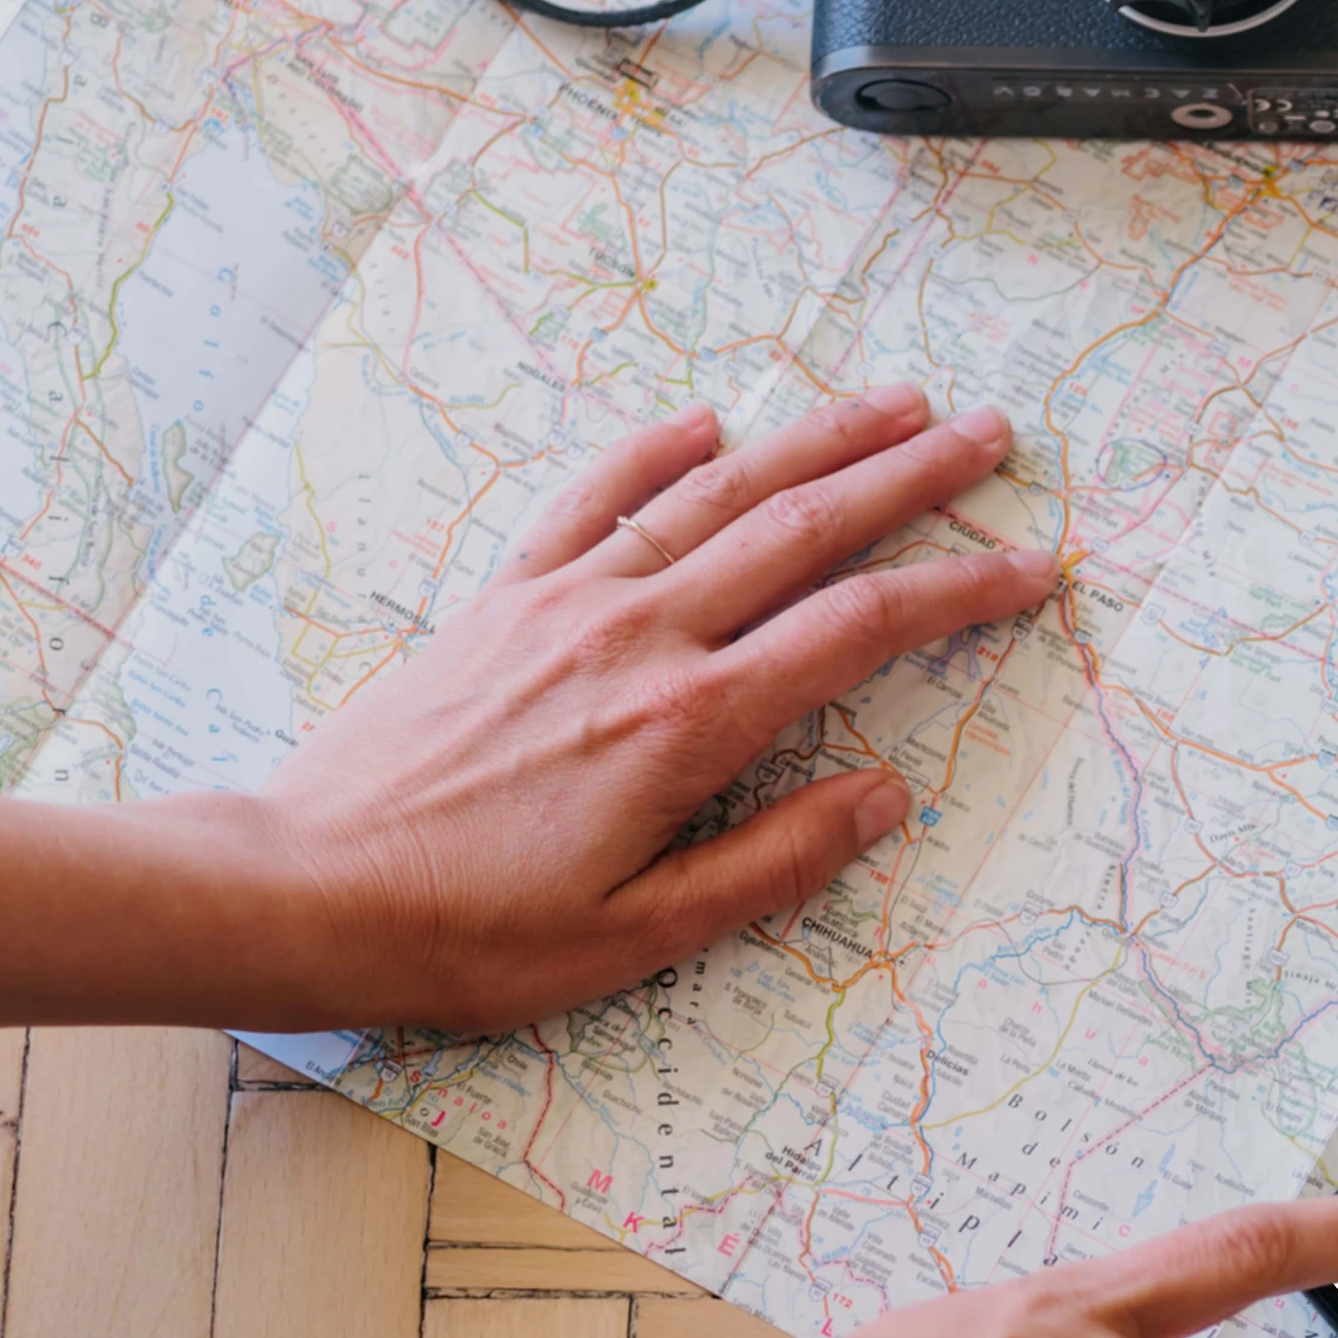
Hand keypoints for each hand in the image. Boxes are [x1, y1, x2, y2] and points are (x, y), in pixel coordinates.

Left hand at [241, 390, 1059, 1033]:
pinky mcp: (503, 601)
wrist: (305, 890)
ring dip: (812, 441)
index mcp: (687, 724)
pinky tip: (706, 421)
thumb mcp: (642, 934)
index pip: (858, 631)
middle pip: (803, 530)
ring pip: (714, 494)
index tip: (1033, 568)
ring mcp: (565, 604)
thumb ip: (775, 861)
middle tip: (992, 434)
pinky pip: (592, 500)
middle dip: (910, 477)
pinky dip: (654, 452)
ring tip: (894, 403)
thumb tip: (884, 795)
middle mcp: (637, 636)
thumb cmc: (473, 934)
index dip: (958, 592)